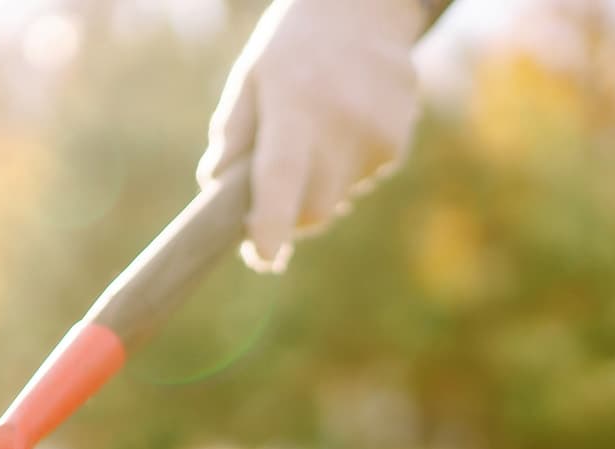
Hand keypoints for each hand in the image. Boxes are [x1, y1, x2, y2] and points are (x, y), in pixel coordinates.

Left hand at [199, 0, 425, 272]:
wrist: (366, 9)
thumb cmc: (294, 47)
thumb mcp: (251, 77)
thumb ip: (233, 134)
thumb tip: (216, 190)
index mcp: (294, 104)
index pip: (281, 176)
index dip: (271, 223)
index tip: (263, 258)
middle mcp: (340, 124)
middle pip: (314, 209)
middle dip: (292, 215)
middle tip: (275, 197)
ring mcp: (376, 135)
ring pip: (338, 196)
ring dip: (319, 184)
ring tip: (318, 131)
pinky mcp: (397, 142)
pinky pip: (362, 179)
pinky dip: (346, 167)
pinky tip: (346, 124)